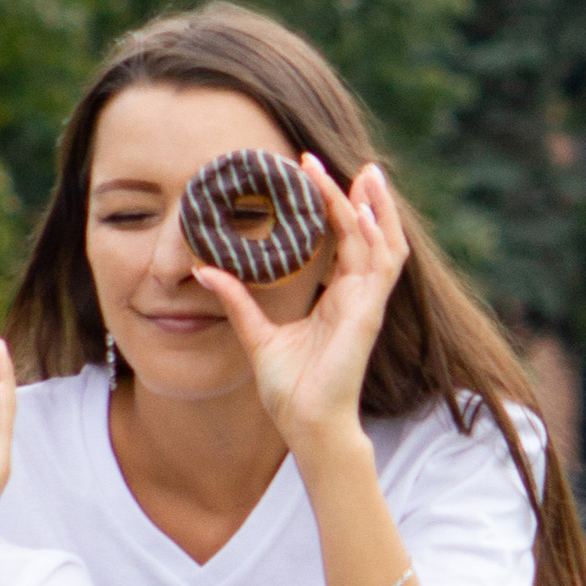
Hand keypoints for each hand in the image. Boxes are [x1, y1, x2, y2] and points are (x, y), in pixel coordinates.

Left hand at [194, 160, 408, 458]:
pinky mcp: (367, 314)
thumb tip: (204, 268)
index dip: (336, 208)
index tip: (315, 174)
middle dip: (360, 197)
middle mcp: (357, 296)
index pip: (345, 242)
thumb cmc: (289, 389)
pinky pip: (380, 266)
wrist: (306, 425)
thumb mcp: (257, 334)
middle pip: (369, 234)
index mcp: (338, 299)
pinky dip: (377, 235)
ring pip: (382, 242)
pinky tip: (365, 209)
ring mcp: (366, 304)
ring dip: (375, 207)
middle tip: (344, 160)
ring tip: (365, 172)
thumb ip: (237, 299)